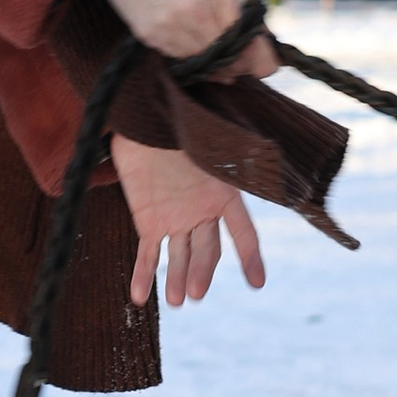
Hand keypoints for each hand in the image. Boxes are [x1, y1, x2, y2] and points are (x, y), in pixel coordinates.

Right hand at [82, 0, 274, 78]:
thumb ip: (239, 3)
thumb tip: (255, 42)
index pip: (254, 50)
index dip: (264, 61)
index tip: (267, 63)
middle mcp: (198, 13)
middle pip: (232, 64)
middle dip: (241, 62)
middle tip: (242, 54)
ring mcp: (172, 28)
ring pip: (206, 66)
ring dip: (214, 61)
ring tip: (211, 40)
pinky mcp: (151, 36)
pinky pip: (180, 58)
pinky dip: (190, 52)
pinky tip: (187, 33)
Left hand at [111, 136, 267, 308]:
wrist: (141, 124)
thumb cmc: (176, 125)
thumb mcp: (204, 137)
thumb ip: (219, 140)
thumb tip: (231, 95)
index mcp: (223, 194)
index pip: (243, 232)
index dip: (250, 256)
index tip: (256, 283)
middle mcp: (202, 212)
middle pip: (208, 251)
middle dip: (202, 272)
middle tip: (196, 293)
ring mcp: (176, 220)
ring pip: (181, 258)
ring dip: (178, 279)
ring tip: (177, 301)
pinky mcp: (149, 222)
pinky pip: (148, 254)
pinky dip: (143, 275)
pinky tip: (139, 297)